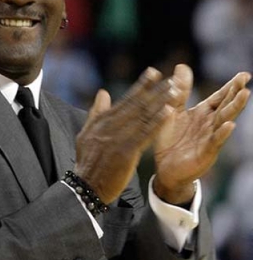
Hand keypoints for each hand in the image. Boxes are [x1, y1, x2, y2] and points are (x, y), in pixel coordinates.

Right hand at [75, 68, 173, 202]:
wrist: (86, 186)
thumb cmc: (88, 162)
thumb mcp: (86, 134)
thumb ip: (96, 113)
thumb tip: (103, 92)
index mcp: (101, 122)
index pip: (125, 100)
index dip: (140, 86)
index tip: (153, 73)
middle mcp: (109, 127)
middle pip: (136, 105)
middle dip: (154, 90)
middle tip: (171, 78)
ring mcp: (117, 139)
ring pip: (142, 116)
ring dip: (159, 102)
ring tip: (175, 91)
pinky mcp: (125, 152)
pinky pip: (144, 134)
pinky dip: (156, 121)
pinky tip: (168, 111)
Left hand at [152, 65, 250, 203]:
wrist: (165, 168)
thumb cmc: (171, 139)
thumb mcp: (172, 111)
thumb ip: (179, 91)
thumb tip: (182, 65)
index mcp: (203, 113)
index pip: (220, 97)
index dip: (231, 86)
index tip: (244, 74)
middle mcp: (210, 123)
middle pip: (226, 105)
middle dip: (235, 92)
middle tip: (245, 79)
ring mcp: (210, 137)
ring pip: (224, 120)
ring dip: (234, 107)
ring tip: (245, 94)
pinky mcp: (206, 152)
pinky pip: (215, 141)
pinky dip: (223, 133)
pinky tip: (230, 125)